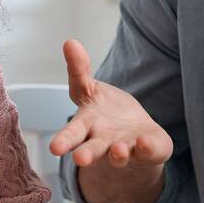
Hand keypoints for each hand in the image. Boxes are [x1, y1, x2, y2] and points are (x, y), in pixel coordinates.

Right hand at [48, 39, 172, 169]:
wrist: (135, 138)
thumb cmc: (107, 114)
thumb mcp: (90, 90)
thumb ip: (79, 71)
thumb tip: (69, 42)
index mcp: (86, 129)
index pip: (72, 134)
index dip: (63, 141)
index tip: (55, 149)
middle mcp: (102, 144)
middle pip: (92, 151)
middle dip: (86, 155)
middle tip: (79, 159)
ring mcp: (125, 149)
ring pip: (119, 155)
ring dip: (118, 153)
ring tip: (118, 150)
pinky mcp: (148, 151)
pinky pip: (149, 150)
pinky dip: (146, 147)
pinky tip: (145, 141)